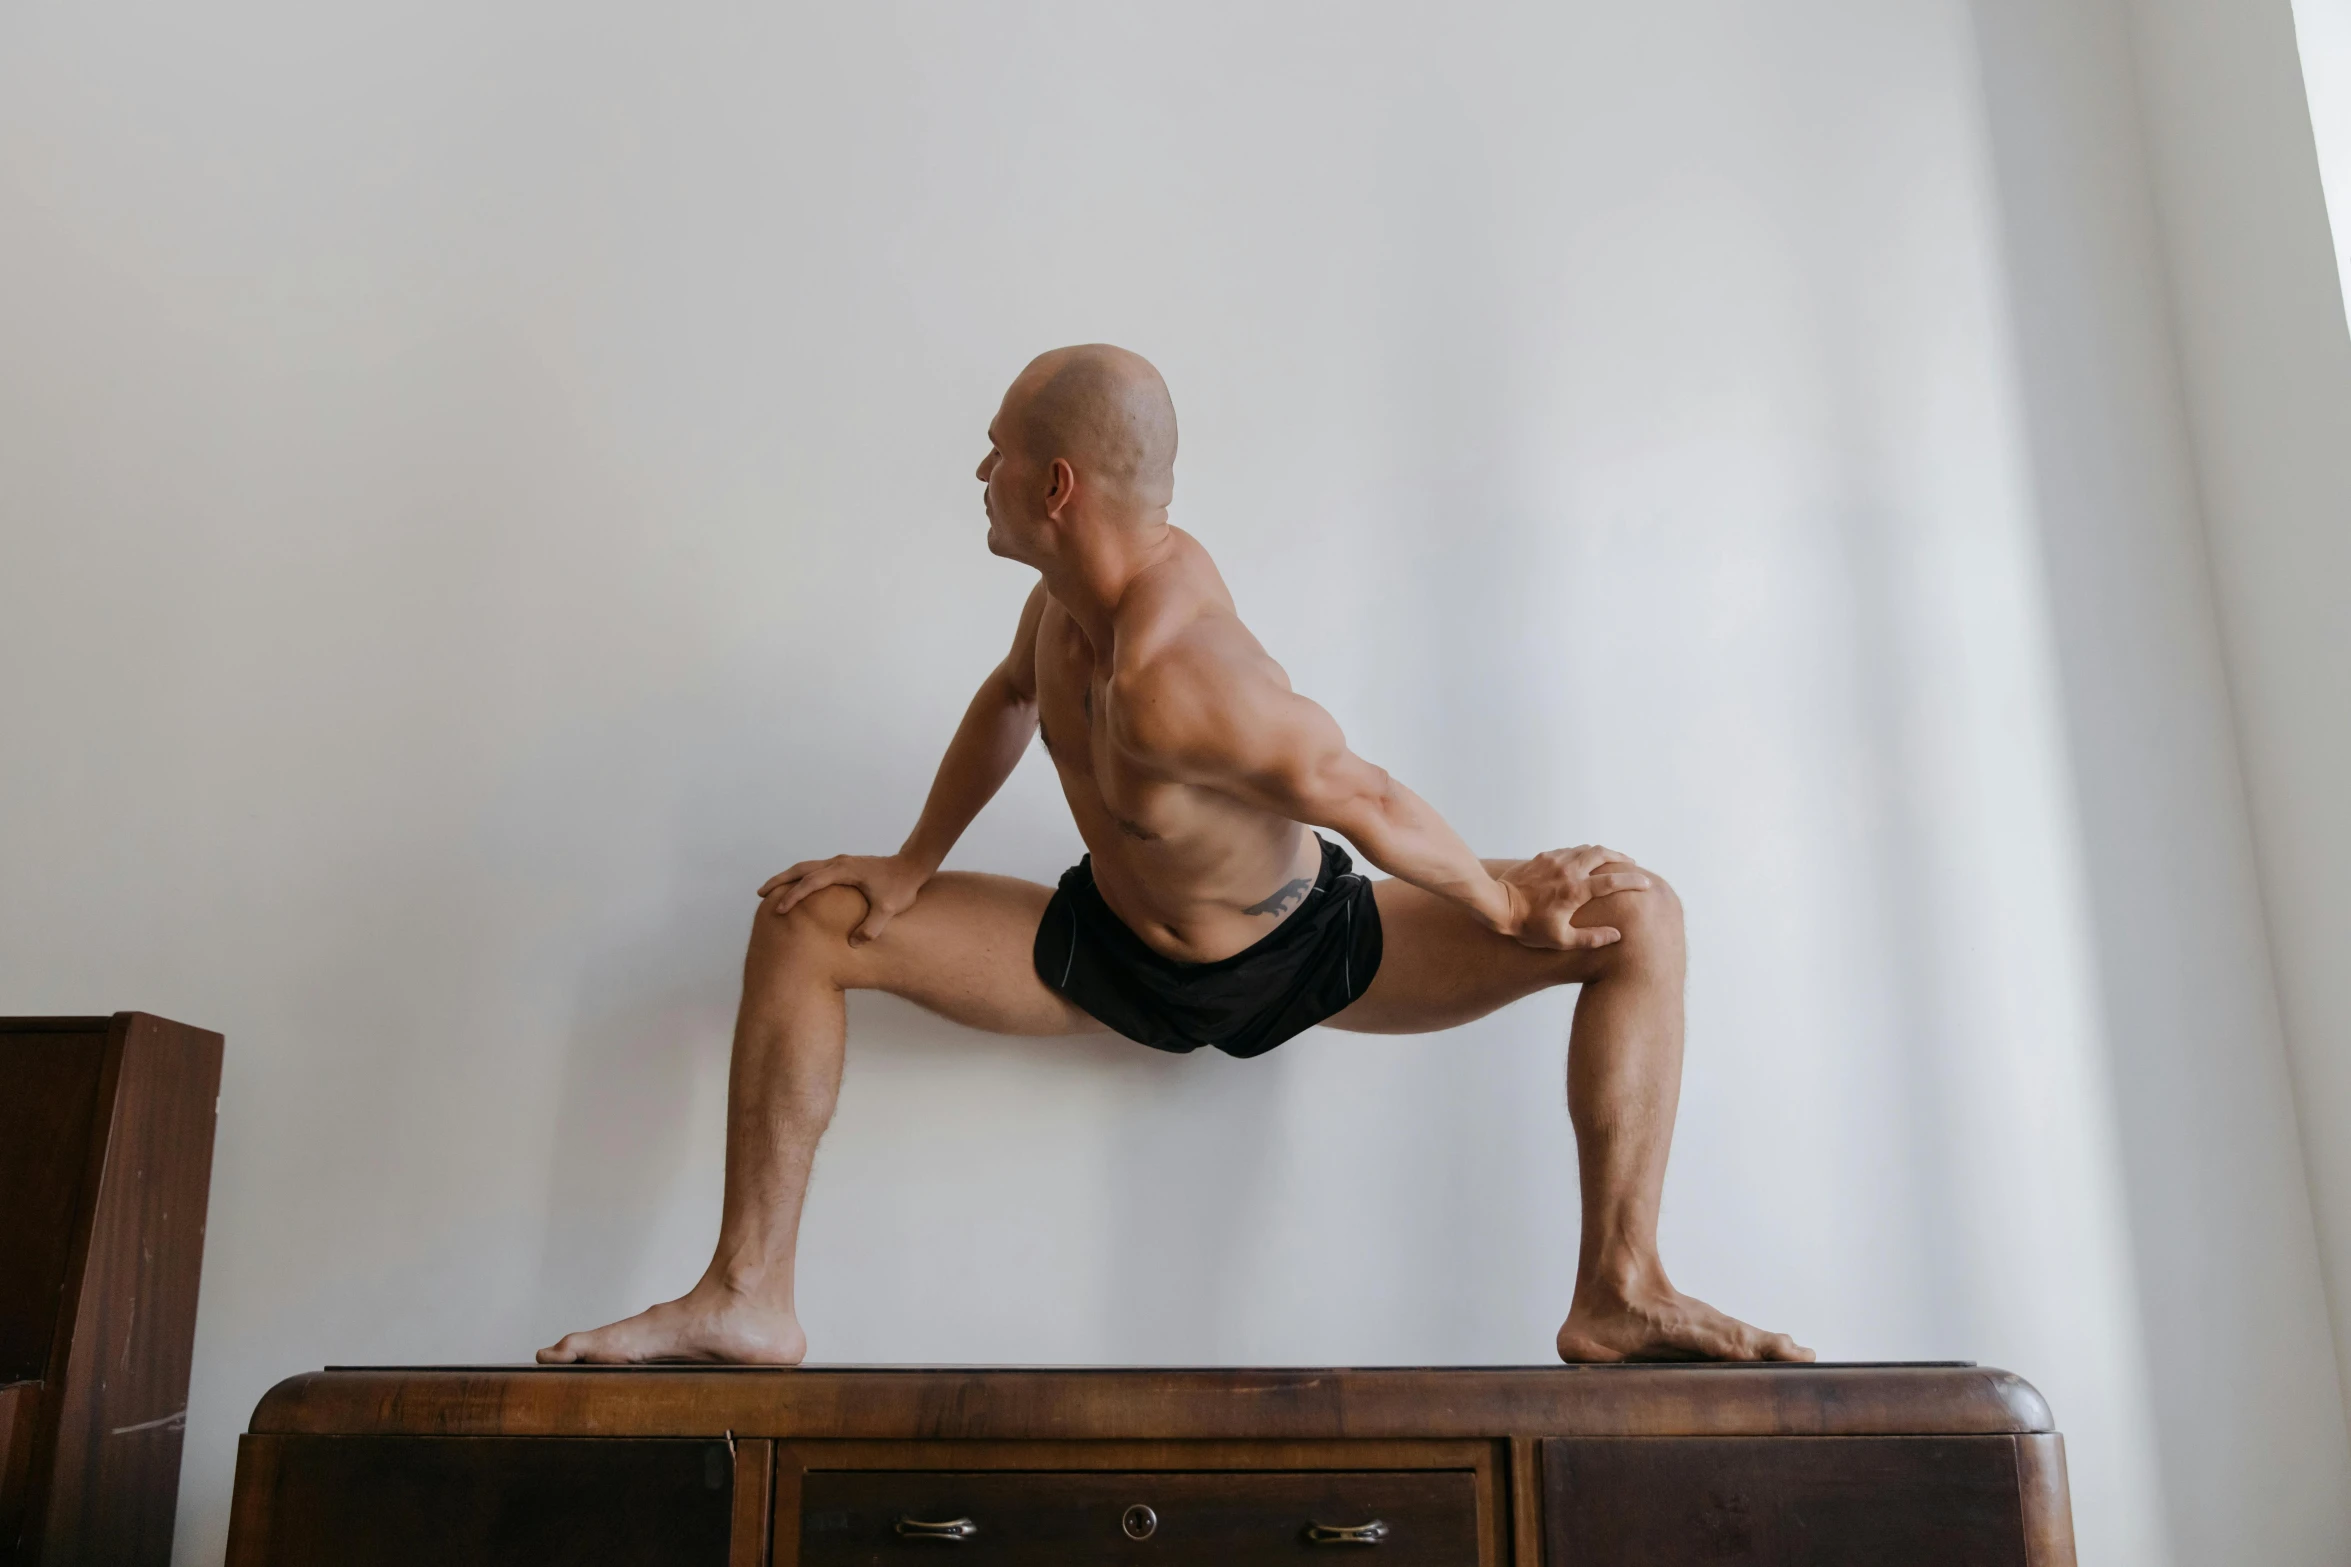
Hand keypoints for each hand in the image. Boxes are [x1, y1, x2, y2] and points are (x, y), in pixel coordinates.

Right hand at [758, 853, 931, 944]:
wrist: (912, 866)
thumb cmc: (900, 886)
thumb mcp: (888, 909)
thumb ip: (871, 927)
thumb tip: (854, 943)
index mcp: (844, 870)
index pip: (811, 883)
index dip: (794, 896)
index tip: (780, 909)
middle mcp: (838, 863)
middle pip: (801, 869)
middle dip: (779, 881)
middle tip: (760, 894)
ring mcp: (840, 863)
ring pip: (807, 867)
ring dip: (788, 878)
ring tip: (771, 892)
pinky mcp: (844, 866)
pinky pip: (816, 871)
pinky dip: (801, 878)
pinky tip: (797, 890)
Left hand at [1494, 845, 1652, 950]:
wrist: (1497, 906)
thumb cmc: (1529, 927)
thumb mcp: (1561, 940)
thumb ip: (1591, 938)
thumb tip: (1617, 935)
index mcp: (1576, 891)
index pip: (1612, 882)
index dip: (1632, 881)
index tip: (1646, 883)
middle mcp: (1569, 871)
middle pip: (1602, 854)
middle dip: (1620, 858)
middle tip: (1631, 864)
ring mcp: (1555, 860)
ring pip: (1586, 848)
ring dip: (1602, 853)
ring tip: (1611, 860)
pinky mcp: (1543, 857)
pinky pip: (1569, 850)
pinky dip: (1582, 853)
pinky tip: (1583, 861)